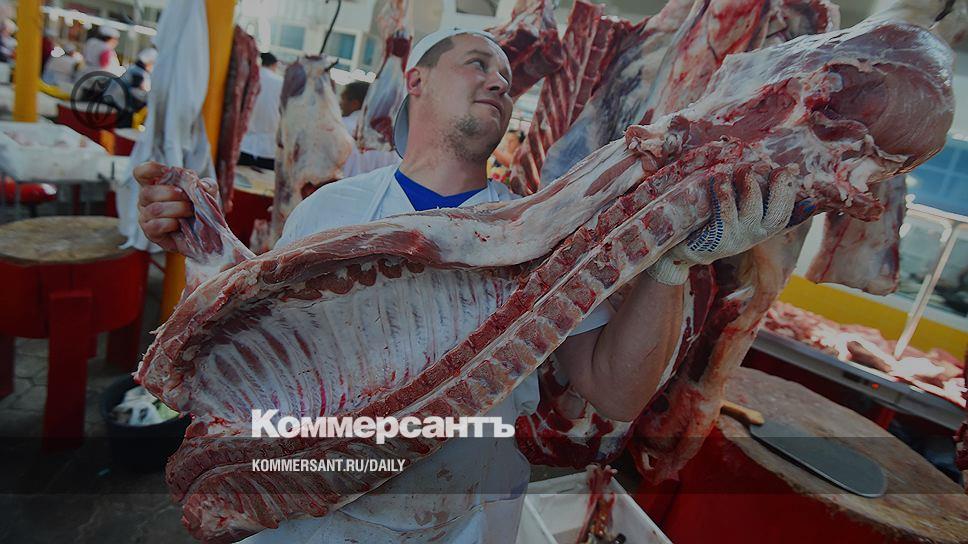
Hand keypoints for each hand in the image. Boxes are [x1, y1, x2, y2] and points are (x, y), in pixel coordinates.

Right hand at [135, 161, 216, 252]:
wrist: (203, 235)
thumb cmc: (199, 209)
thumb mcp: (207, 194)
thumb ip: (206, 185)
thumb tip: (201, 185)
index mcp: (155, 185)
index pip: (141, 172)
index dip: (150, 169)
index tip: (166, 171)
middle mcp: (146, 200)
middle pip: (147, 192)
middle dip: (170, 193)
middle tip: (187, 198)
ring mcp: (146, 216)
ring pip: (154, 209)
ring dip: (176, 209)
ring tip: (190, 211)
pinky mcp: (151, 233)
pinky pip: (156, 225)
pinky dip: (171, 223)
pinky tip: (180, 224)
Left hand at [647, 166, 797, 284]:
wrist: (685, 246)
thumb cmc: (715, 219)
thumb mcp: (741, 206)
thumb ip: (759, 190)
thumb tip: (791, 168)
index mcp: (764, 226)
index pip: (785, 210)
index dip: (789, 190)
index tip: (788, 169)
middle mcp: (755, 234)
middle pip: (777, 215)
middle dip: (779, 190)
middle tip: (772, 167)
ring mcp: (737, 238)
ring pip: (752, 211)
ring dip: (749, 186)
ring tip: (743, 168)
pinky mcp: (718, 239)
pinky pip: (725, 214)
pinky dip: (724, 194)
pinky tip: (719, 177)